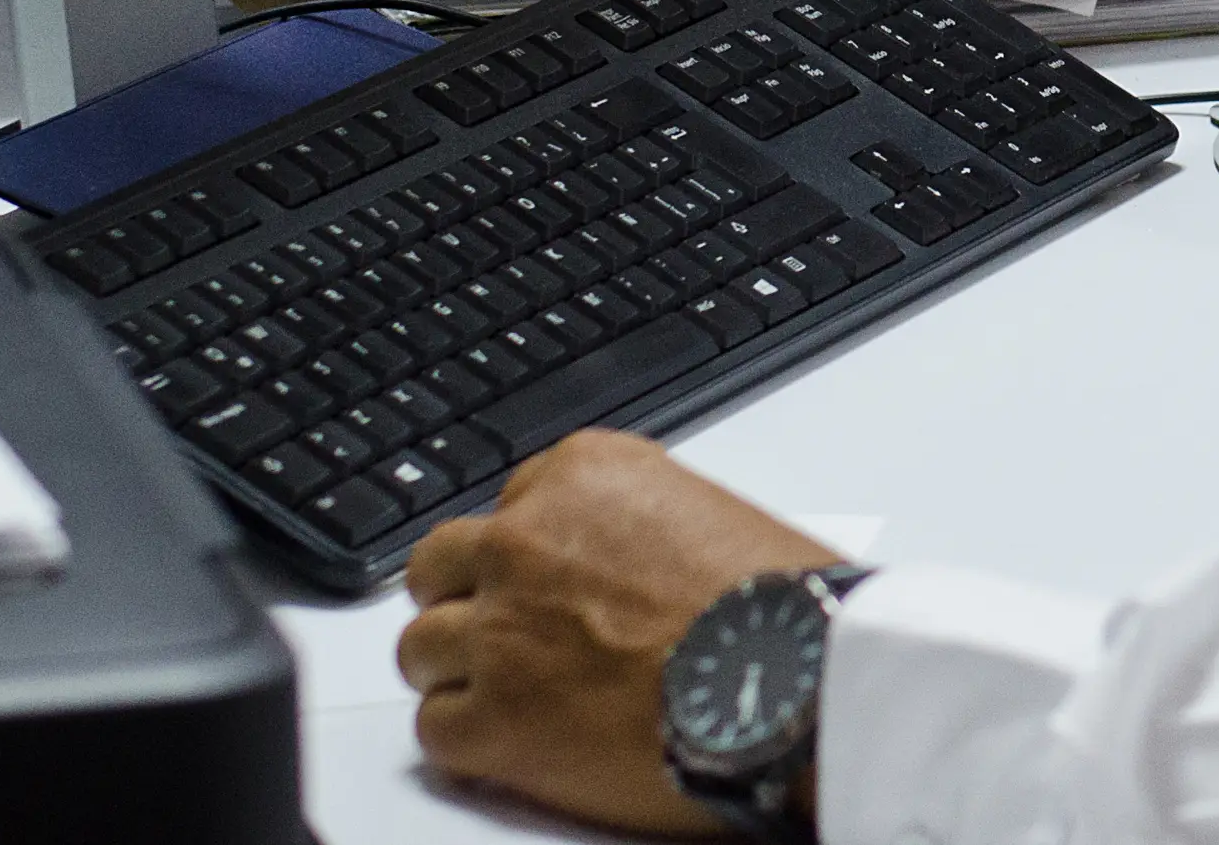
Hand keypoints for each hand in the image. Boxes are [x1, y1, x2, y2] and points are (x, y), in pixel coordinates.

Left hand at [398, 429, 838, 835]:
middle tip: (507, 633)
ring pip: (421, 646)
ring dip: (460, 670)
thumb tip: (616, 570)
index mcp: (583, 476)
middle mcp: (526, 541)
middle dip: (467, 599)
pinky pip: (436, 727)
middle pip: (441, 565)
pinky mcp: (491, 720)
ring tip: (513, 696)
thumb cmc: (780, 606)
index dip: (528, 551)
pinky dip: (469, 739)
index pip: (512, 502)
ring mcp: (499, 632)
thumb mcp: (708, 515)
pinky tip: (515, 742)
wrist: (797, 680)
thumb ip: (635, 529)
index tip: (546, 581)